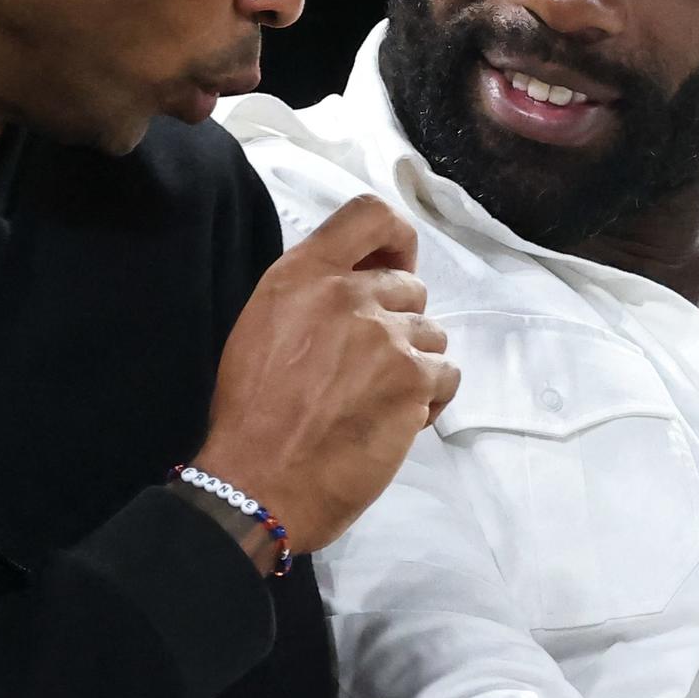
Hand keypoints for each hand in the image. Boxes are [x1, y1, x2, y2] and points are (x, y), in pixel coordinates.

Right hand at [196, 195, 458, 552]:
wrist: (258, 482)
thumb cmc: (252, 415)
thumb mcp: (264, 328)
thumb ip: (312, 298)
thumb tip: (359, 287)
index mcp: (302, 275)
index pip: (370, 215)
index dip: (396, 239)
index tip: (395, 267)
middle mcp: (347, 294)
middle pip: (410, 287)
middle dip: (399, 324)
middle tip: (369, 367)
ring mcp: (385, 335)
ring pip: (433, 335)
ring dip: (415, 366)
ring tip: (375, 401)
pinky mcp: (413, 378)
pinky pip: (446, 377)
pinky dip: (427, 401)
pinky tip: (392, 422)